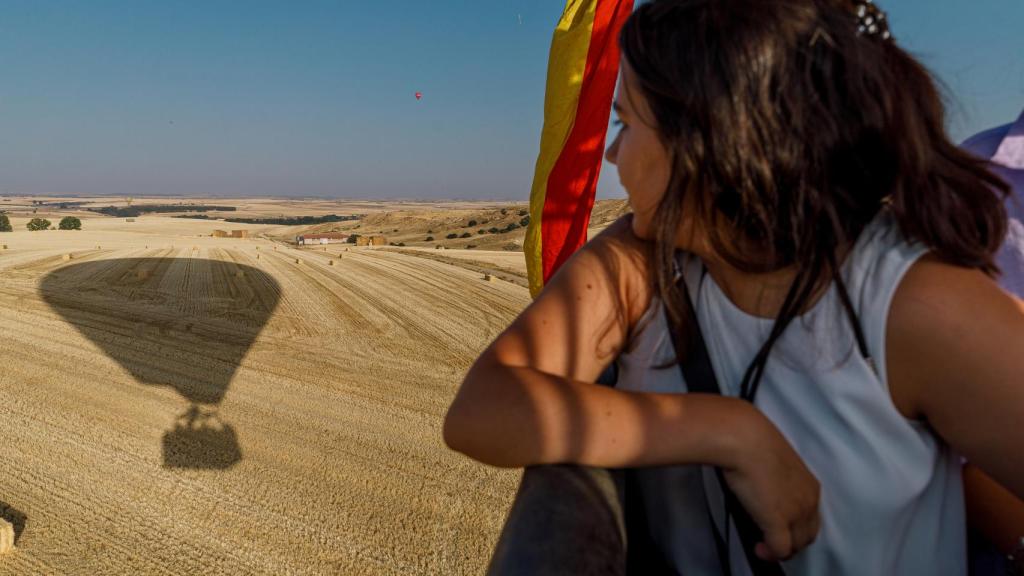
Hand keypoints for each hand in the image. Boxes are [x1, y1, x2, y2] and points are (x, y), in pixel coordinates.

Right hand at [720, 404, 820, 561]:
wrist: (745, 439)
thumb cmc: (753, 442)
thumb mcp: (776, 462)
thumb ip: (779, 479)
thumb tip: (766, 488)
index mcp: (810, 485)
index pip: (812, 518)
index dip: (796, 527)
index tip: (781, 526)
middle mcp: (808, 500)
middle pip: (807, 535)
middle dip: (791, 541)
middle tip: (772, 540)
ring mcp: (795, 513)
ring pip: (796, 545)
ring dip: (781, 548)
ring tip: (764, 544)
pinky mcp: (778, 522)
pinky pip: (780, 550)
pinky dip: (769, 554)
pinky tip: (759, 548)